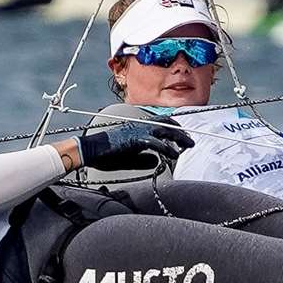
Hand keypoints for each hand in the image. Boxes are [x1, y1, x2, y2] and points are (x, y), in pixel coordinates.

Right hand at [76, 121, 192, 170]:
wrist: (91, 149)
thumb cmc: (107, 153)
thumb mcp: (129, 156)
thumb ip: (143, 158)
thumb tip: (156, 160)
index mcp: (138, 126)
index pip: (161, 122)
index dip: (174, 127)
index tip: (184, 135)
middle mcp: (140, 125)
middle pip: (167, 124)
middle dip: (181, 132)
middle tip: (191, 141)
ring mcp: (138, 131)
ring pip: (164, 131)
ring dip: (179, 138)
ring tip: (188, 146)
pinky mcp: (135, 139)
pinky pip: (155, 143)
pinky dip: (167, 148)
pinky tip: (174, 154)